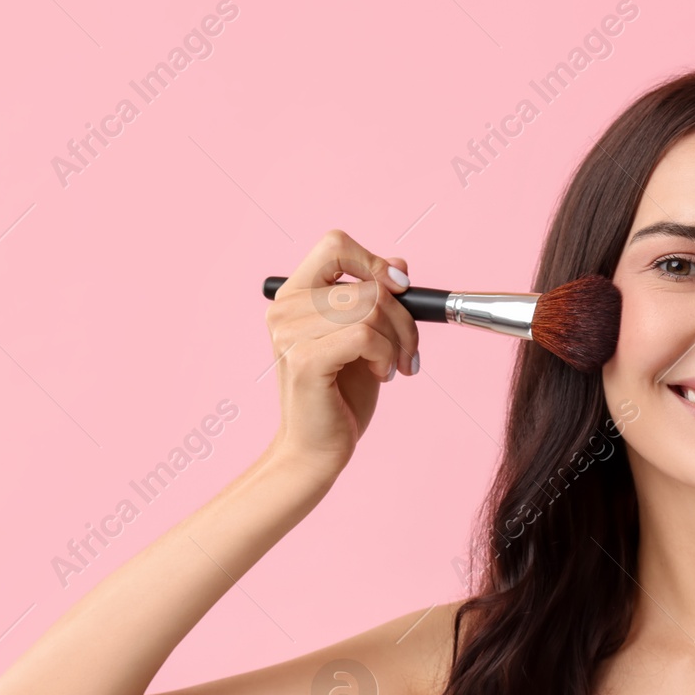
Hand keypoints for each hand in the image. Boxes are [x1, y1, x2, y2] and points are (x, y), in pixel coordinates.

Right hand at [263, 229, 417, 477]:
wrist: (317, 448)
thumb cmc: (340, 395)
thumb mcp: (364, 338)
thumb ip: (374, 300)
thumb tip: (399, 263)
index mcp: (294, 296)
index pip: (334, 245)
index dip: (372, 261)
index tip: (400, 288)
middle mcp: (285, 308)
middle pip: (368, 284)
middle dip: (404, 318)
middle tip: (408, 351)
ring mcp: (290, 332)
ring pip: (371, 308)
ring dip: (399, 340)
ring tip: (396, 366)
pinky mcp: (303, 358)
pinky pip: (365, 335)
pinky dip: (386, 355)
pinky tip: (383, 375)